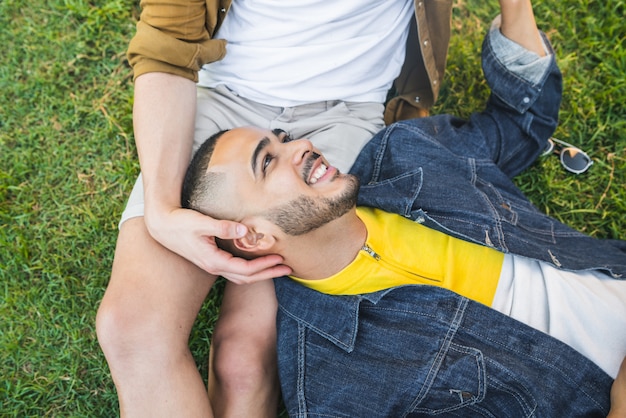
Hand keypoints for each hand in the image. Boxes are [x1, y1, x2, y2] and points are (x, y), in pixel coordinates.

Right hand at [146, 207, 292, 283]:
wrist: (162, 226)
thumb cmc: (180, 223)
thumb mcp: (201, 223)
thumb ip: (223, 227)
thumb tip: (246, 230)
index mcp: (214, 261)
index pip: (245, 270)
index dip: (264, 266)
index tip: (280, 259)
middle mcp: (214, 267)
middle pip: (247, 278)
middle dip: (268, 274)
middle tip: (288, 269)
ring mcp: (212, 265)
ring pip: (241, 277)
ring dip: (261, 274)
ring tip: (278, 268)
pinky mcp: (212, 260)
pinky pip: (235, 270)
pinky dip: (250, 270)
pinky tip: (258, 262)